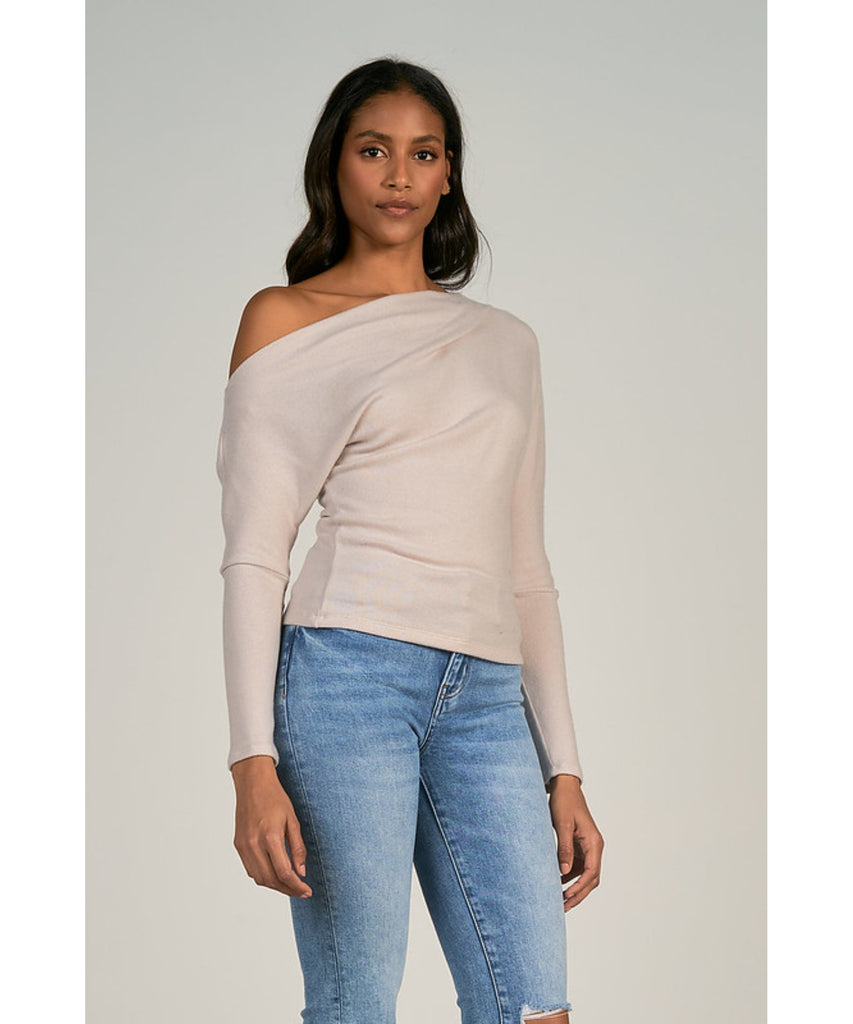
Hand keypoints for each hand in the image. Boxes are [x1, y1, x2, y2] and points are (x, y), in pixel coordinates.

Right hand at [230, 755, 312, 898]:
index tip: (307, 891)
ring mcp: (243, 846)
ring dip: (275, 885)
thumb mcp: (293, 820)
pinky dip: (263, 876)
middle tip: (301, 891)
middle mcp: (253, 844)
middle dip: (287, 889)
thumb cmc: (275, 798)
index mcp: (270, 837)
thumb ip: (297, 848)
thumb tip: (301, 872)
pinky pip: (250, 869)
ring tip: (290, 885)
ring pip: (258, 878)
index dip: (296, 886)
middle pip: (270, 880)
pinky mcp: (238, 845)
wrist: (252, 783)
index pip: (284, 873)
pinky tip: (275, 874)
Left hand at [546, 774, 603, 911]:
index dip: (580, 888)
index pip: (591, 873)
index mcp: (594, 843)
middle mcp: (594, 847)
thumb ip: (564, 848)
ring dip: (574, 887)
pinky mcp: (580, 846)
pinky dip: (569, 877)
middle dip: (578, 894)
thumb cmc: (564, 802)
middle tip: (562, 907)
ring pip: (585, 875)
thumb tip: (564, 872)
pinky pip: (578, 867)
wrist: (565, 787)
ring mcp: (588, 847)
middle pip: (591, 878)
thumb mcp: (562, 825)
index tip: (567, 898)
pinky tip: (557, 883)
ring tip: (559, 900)